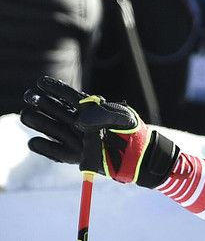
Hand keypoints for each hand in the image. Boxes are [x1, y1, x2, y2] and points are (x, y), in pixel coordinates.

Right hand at [21, 76, 178, 187]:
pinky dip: (43, 147)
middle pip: (52, 109)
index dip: (53, 88)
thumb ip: (103, 114)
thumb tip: (79, 120)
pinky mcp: (76, 156)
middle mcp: (77, 122)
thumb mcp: (123, 118)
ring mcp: (75, 139)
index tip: (41, 83)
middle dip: (39, 101)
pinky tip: (35, 141)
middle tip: (31, 98)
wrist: (140, 158)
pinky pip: (55, 152)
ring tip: (27, 115)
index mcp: (88, 108)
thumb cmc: (133, 134)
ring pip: (50, 128)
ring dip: (37, 121)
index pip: (67, 95)